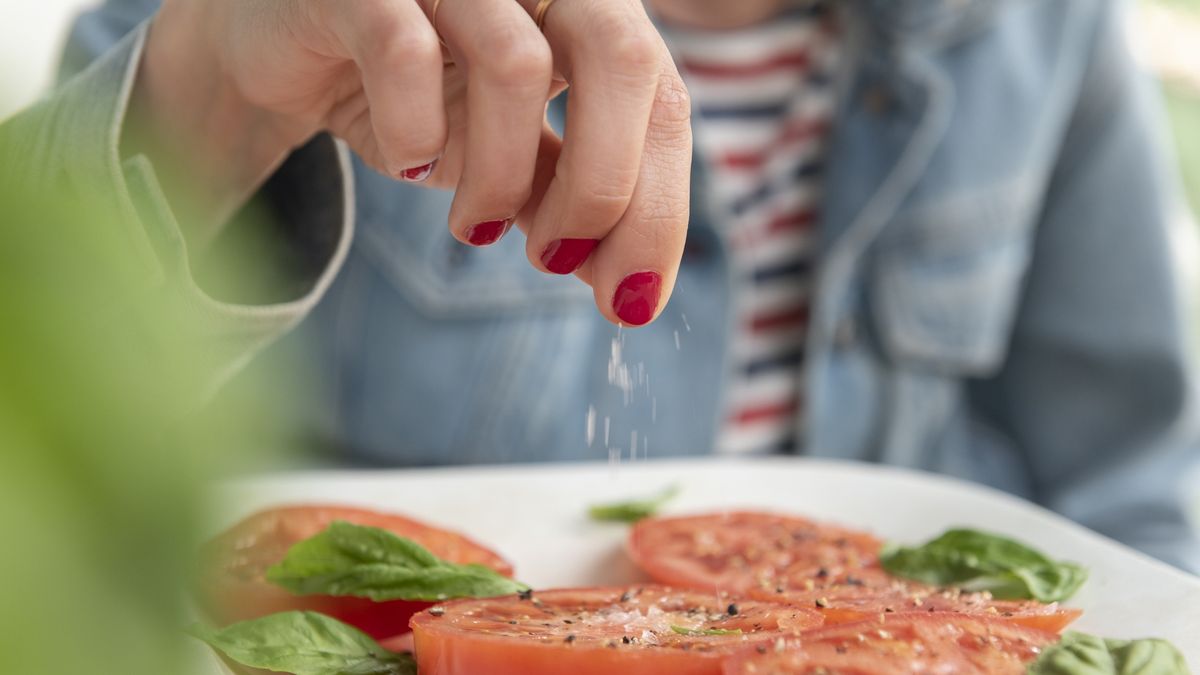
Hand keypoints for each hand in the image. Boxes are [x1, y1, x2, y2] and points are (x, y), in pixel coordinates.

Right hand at [134, 0, 691, 325]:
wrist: (285, 47)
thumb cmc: (411, 90)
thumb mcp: (504, 152)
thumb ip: (567, 196)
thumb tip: (628, 287)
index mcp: (583, 9)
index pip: (663, 99)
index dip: (661, 207)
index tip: (632, 302)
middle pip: (623, 57)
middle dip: (605, 187)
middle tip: (556, 261)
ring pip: (517, 65)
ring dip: (502, 176)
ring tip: (476, 227)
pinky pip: (405, 51)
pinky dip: (414, 131)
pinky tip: (409, 165)